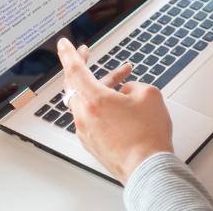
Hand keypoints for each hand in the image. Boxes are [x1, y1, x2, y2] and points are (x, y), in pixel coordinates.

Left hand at [57, 37, 174, 183]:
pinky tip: (120, 106)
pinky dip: (101, 106)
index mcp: (95, 100)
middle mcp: (85, 116)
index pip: (74, 70)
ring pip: (86, 100)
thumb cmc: (147, 135)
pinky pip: (91, 117)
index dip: (68, 53)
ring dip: (101, 87)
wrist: (146, 167)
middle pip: (77, 84)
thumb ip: (133, 85)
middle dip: (84, 66)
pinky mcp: (92, 143)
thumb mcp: (149, 95)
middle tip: (87, 53)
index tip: (63, 44)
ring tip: (123, 81)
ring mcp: (86, 131)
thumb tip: (125, 90)